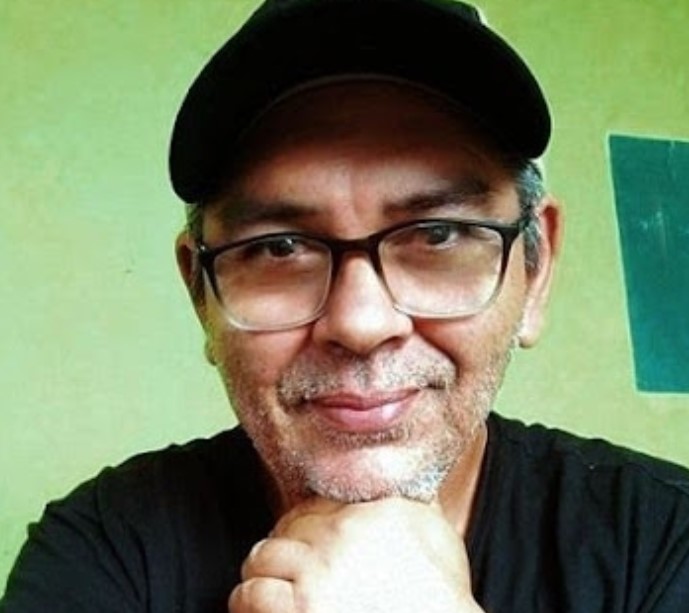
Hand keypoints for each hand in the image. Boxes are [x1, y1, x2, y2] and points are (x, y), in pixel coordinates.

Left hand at [229, 497, 482, 612]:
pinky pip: (252, 595)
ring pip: (262, 558)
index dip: (305, 522)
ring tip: (262, 583)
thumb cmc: (442, 597)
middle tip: (280, 562)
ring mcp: (317, 574)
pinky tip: (256, 605)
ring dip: (260, 572)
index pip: (318, 504)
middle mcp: (339, 536)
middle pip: (287, 527)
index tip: (303, 535)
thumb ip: (415, 502)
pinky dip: (249, 600)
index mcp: (369, 512)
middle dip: (282, 545)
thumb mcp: (439, 534)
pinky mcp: (300, 609)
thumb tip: (406, 479)